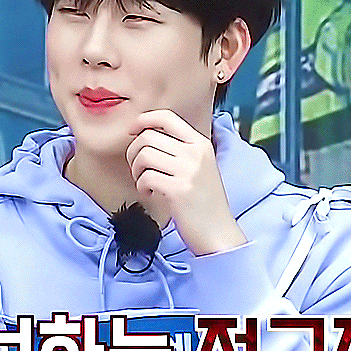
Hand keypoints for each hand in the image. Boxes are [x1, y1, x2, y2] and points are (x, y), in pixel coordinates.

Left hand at [126, 109, 246, 254]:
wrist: (219, 233)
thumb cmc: (204, 202)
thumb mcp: (200, 167)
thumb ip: (179, 150)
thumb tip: (144, 136)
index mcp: (201, 144)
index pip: (166, 117)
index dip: (143, 120)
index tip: (132, 131)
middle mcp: (196, 153)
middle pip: (148, 136)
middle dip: (133, 151)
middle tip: (137, 168)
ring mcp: (188, 171)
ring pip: (143, 155)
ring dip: (136, 170)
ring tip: (145, 183)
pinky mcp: (178, 190)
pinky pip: (145, 178)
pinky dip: (141, 187)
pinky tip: (151, 195)